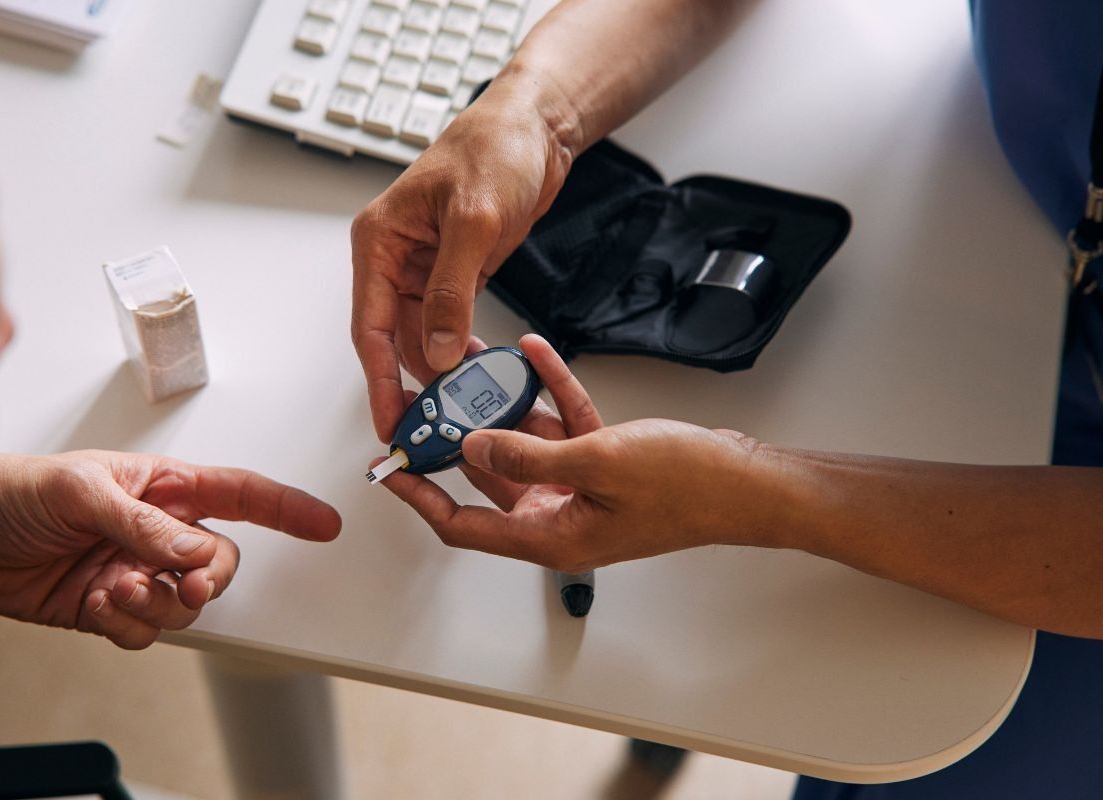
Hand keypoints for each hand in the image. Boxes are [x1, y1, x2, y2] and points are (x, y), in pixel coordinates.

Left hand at [0, 451, 340, 648]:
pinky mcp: (112, 608)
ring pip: (184, 605)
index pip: (240, 495)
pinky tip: (98, 602)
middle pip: (219, 564)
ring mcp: (137, 572)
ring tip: (118, 587)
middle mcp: (158, 532)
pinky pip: (145, 631)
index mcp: (163, 488)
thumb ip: (144, 522)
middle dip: (207, 579)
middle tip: (186, 584)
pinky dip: (126, 624)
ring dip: (157, 604)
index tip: (323, 523)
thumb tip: (194, 550)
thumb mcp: (83, 491)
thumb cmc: (18, 489)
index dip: (286, 508)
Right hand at [351, 80, 574, 440]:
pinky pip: (448, 325)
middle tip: (433, 427)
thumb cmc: (495, 149)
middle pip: (392, 339)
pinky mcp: (454, 274)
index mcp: (379, 241)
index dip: (377, 379)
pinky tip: (479, 370)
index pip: (368, 325)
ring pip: (421, 337)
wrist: (535, 128)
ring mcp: (424, 269)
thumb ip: (452, 291)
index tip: (388, 421)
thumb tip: (434, 350)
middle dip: (413, 384)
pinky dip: (460, 350)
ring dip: (440, 371)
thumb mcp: (474, 221)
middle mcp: (394, 258)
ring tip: (463, 405)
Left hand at [378, 336, 779, 571]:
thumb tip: (474, 447)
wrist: (748, 481)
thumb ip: (529, 457)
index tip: (390, 466)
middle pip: (488, 478)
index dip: (420, 496)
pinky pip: (563, 423)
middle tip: (431, 398)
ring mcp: (580, 489)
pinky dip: (550, 391)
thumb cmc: (686, 486)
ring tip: (477, 363)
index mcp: (550, 537)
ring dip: (504, 404)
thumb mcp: (597, 464)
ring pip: (524, 443)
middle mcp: (558, 517)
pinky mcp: (604, 462)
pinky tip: (534, 352)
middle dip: (459, 435)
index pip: (462, 525)